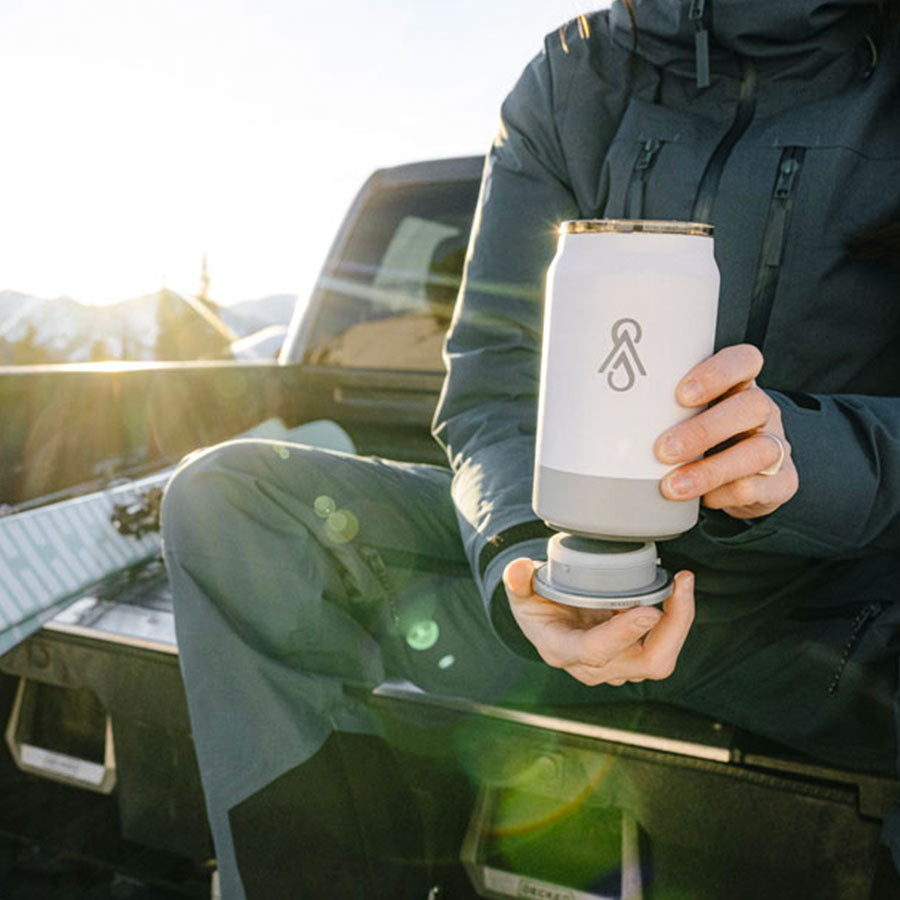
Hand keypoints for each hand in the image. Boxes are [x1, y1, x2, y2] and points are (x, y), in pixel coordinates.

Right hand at [503, 559, 694, 685]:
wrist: (548, 624)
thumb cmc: (536, 606)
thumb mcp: (520, 592)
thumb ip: (517, 581)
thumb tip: (519, 569)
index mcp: (562, 650)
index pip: (595, 650)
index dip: (622, 633)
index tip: (647, 610)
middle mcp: (593, 667)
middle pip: (646, 663)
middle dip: (672, 628)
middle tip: (680, 586)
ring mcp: (618, 667)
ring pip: (660, 658)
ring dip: (679, 621)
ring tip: (681, 583)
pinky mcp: (634, 658)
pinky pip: (664, 646)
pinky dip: (677, 619)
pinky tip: (677, 589)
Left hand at [654, 344, 798, 518]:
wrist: (741, 479)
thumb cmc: (699, 438)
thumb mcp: (681, 415)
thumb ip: (655, 407)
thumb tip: (596, 411)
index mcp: (738, 385)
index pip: (744, 361)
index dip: (718, 372)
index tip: (681, 394)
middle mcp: (762, 410)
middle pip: (751, 406)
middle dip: (703, 430)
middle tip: (663, 450)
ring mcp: (777, 444)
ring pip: (760, 450)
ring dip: (710, 470)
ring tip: (672, 485)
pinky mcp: (782, 481)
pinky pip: (760, 487)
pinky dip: (725, 495)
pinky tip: (702, 500)